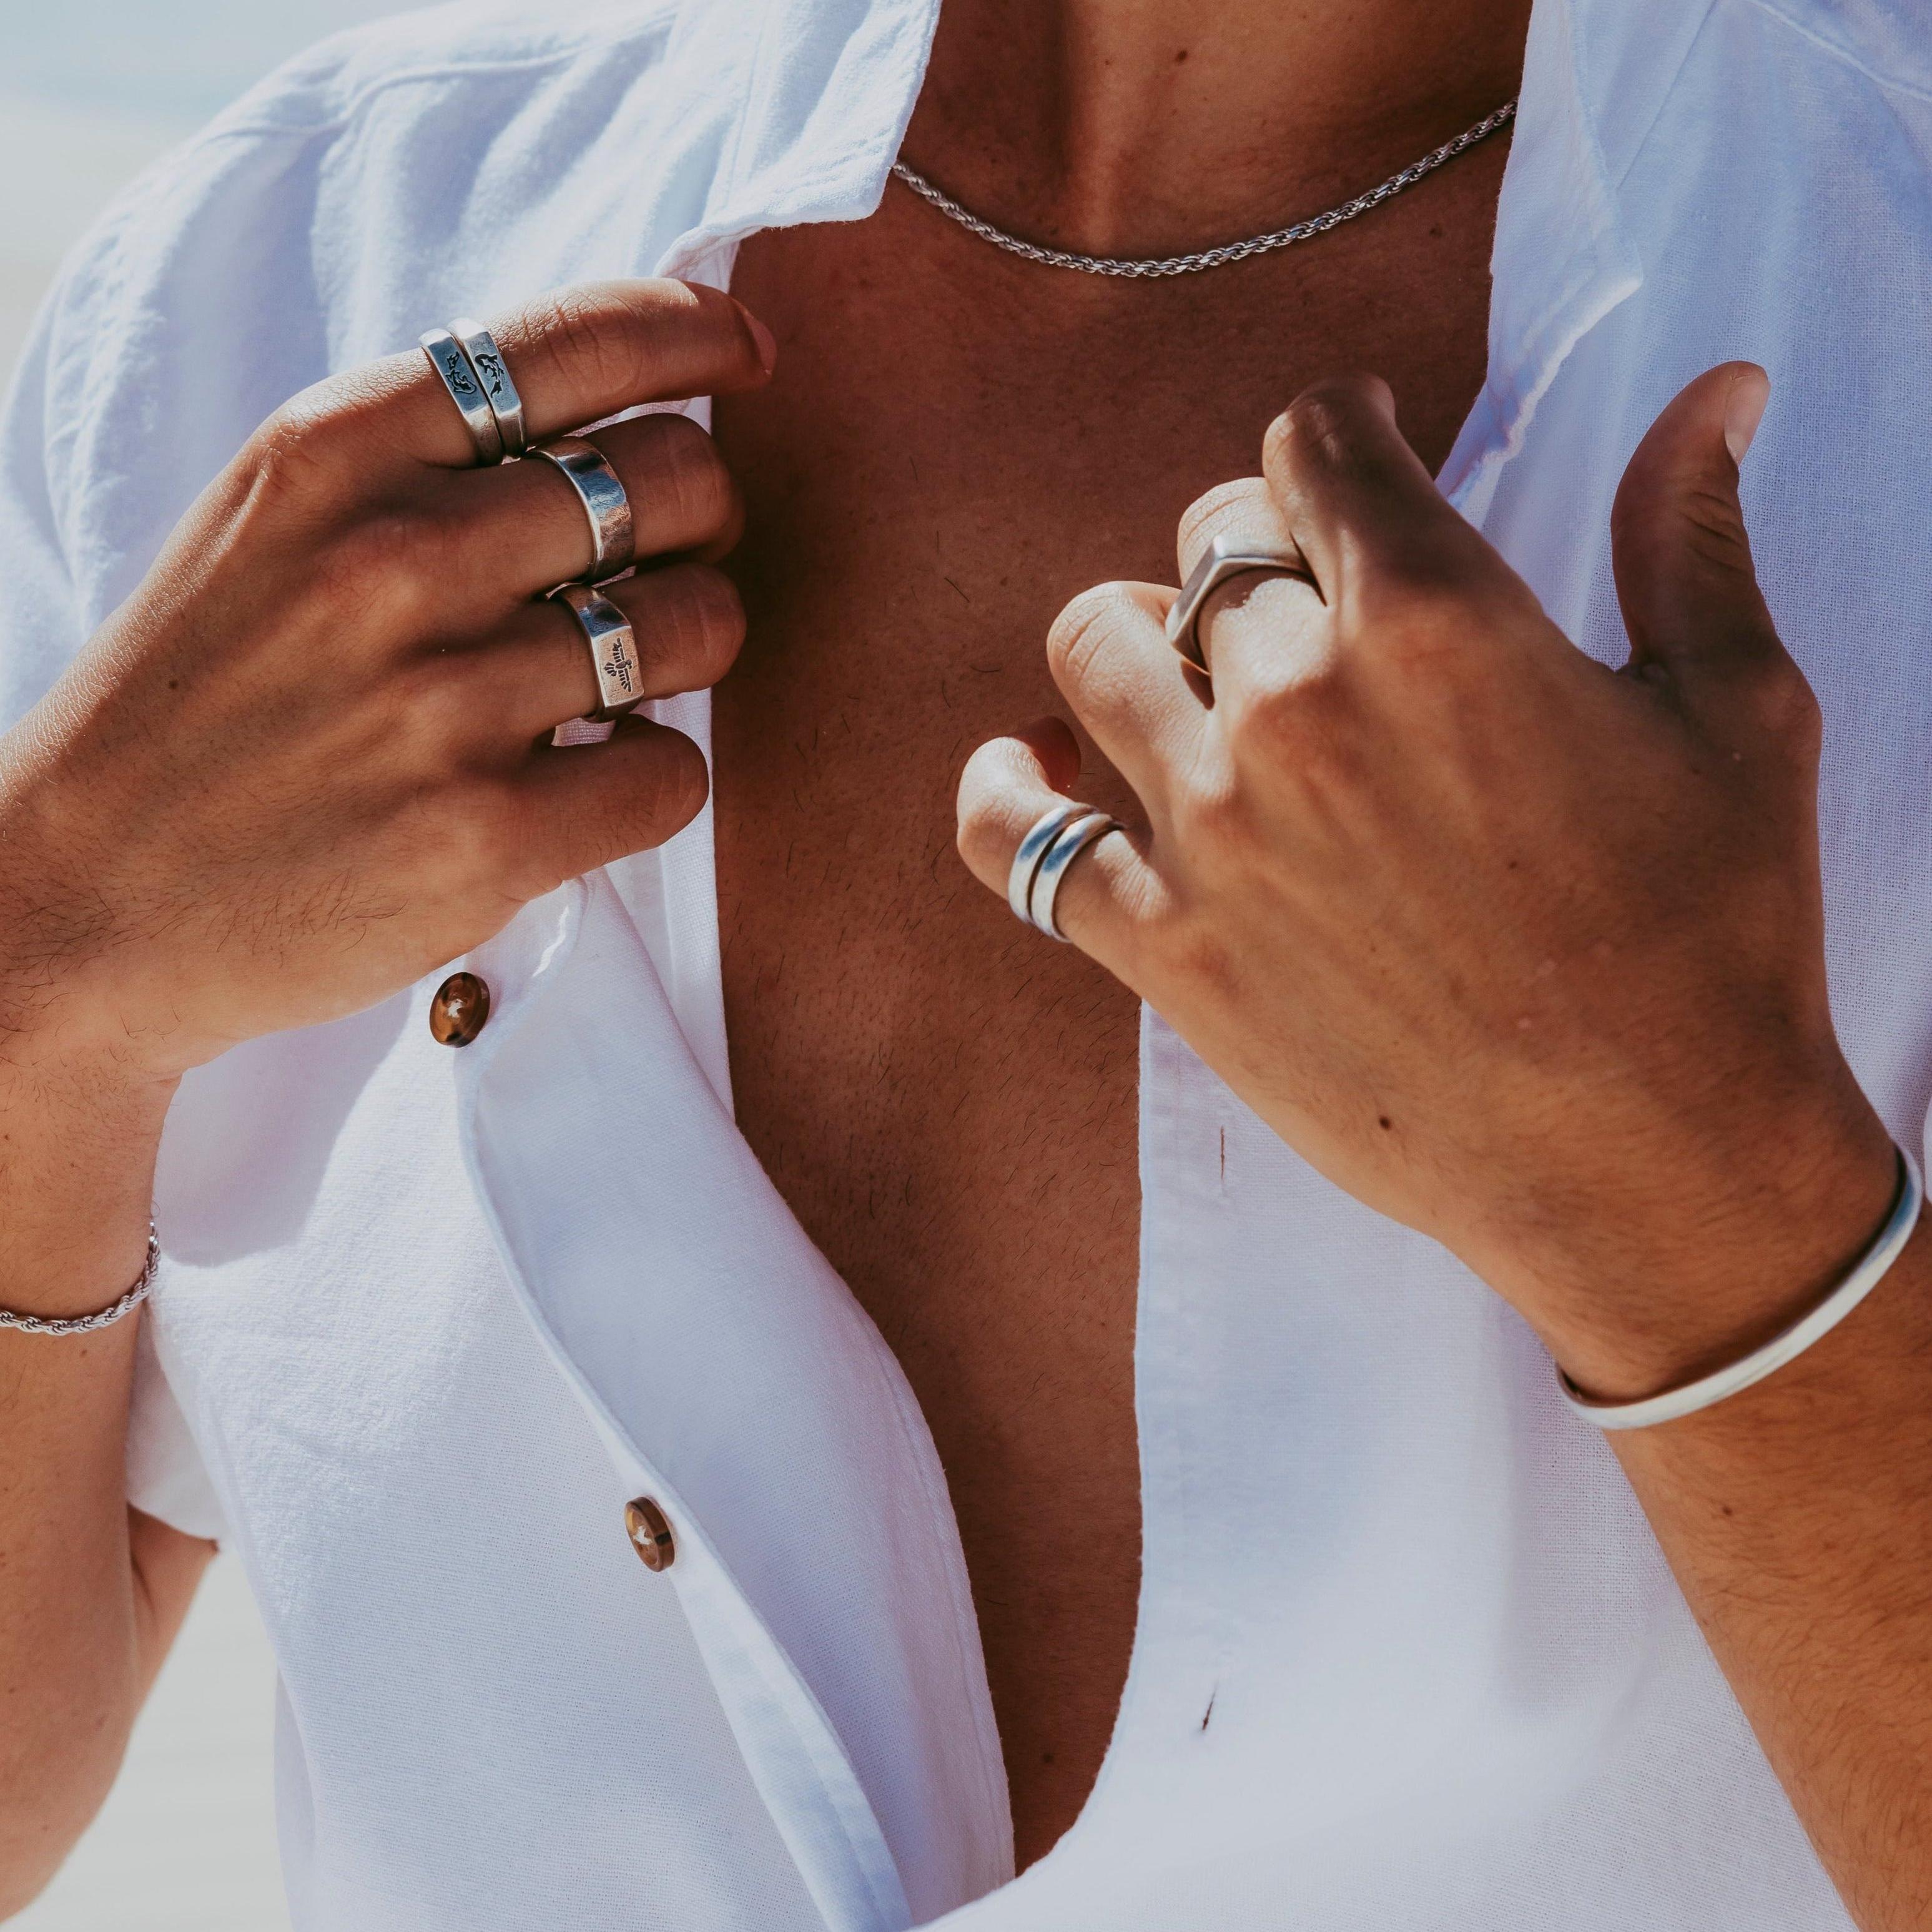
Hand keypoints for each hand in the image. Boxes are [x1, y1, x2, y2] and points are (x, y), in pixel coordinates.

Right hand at [0, 279, 771, 1083]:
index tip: (746, 355)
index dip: (696, 333)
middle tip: (663, 567)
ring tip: (626, 679)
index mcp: (335, 448)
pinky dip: (659, 778)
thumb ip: (423, 462)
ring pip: (700, 625)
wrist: (86, 901)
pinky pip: (677, 774)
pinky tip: (590, 782)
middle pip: (676, 479)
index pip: (577, 339)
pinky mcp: (487, 836)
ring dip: (692, 649)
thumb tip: (625, 420)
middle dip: (703, 520)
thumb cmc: (204, 706)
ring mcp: (444, 701)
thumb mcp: (271, 526)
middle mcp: (395, 556)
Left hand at [958, 365, 1896, 1396]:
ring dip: (1136, 638)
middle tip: (1308, 601)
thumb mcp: (1738, 715)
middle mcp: (1297, 710)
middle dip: (1256, 548)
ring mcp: (1212, 835)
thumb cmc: (1715, 941)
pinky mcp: (1166, 952)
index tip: (1354, 451)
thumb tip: (1720, 389)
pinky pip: (1010, 839)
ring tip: (1189, 672)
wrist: (1646, 1164)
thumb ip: (1689, 536)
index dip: (1336, 432)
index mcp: (1437, 622)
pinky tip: (1038, 766)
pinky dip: (1003, 788)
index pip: (1311, 443)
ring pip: (1093, 650)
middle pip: (1203, 545)